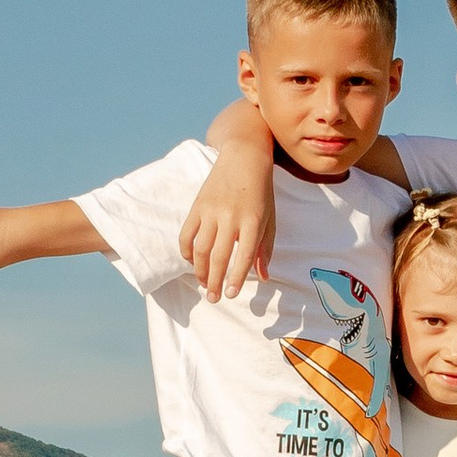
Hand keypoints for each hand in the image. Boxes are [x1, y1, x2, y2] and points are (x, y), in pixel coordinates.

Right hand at [177, 152, 274, 301]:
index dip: (236, 278)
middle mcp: (231, 217)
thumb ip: (265, 249)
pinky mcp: (197, 206)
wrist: (243, 157)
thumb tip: (262, 277)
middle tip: (214, 298)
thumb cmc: (260, 192)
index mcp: (253, 221)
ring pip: (201, 249)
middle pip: (219, 257)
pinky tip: (192, 262)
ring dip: (201, 270)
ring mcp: (211, 211)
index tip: (231, 294)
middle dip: (215, 281)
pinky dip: (187, 251)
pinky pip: (186, 234)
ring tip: (205, 284)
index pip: (244, 257)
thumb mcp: (269, 219)